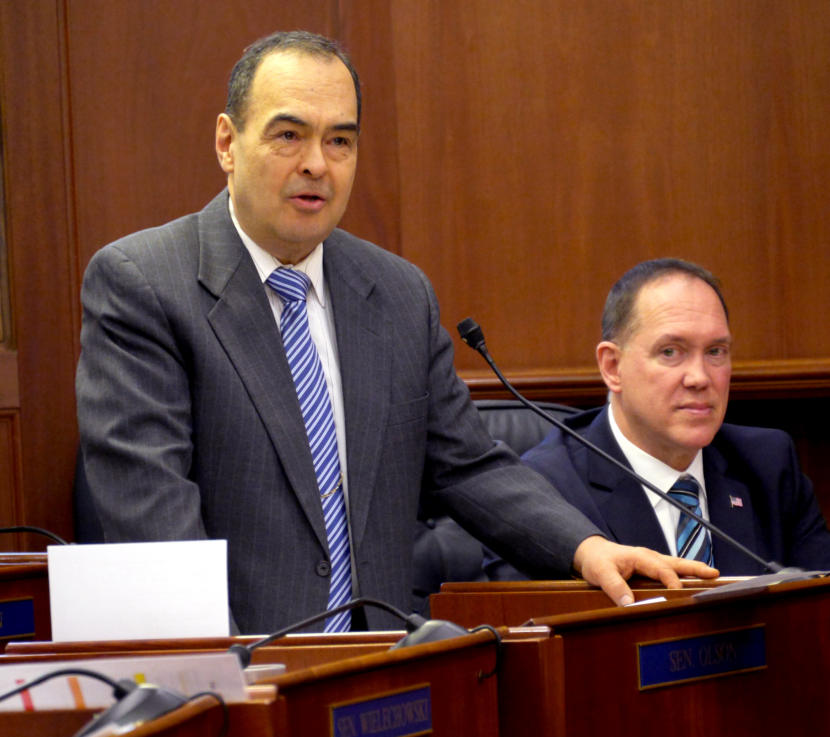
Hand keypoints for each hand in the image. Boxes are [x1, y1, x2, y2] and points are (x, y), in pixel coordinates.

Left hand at [572, 535, 718, 605]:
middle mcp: (649, 557)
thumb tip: (630, 603)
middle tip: (714, 574)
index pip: (661, 569)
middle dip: (695, 569)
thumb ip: (614, 587)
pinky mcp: (652, 567)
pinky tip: (696, 581)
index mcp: (640, 557)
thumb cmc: (597, 561)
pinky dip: (686, 574)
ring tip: (713, 575)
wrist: (592, 553)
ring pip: (677, 565)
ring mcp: (652, 561)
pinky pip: (672, 569)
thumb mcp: (601, 573)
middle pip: (676, 563)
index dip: (671, 581)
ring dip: (694, 570)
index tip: (680, 593)